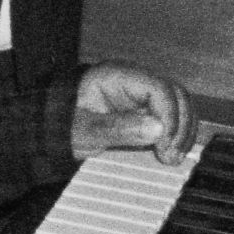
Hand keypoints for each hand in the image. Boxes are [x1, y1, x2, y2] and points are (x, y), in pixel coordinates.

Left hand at [70, 63, 194, 163]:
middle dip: (180, 125)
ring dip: (182, 131)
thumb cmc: (62, 125)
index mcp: (117, 76)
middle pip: (176, 94)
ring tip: (174, 157)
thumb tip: (158, 128)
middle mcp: (134, 81)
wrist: (51, 130)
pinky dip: (177, 134)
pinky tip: (172, 152)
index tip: (165, 145)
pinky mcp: (145, 111)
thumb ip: (118, 128)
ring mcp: (141, 95)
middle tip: (171, 155)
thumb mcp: (84, 130)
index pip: (159, 88)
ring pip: (179, 105)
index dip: (169, 117)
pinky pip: (172, 117)